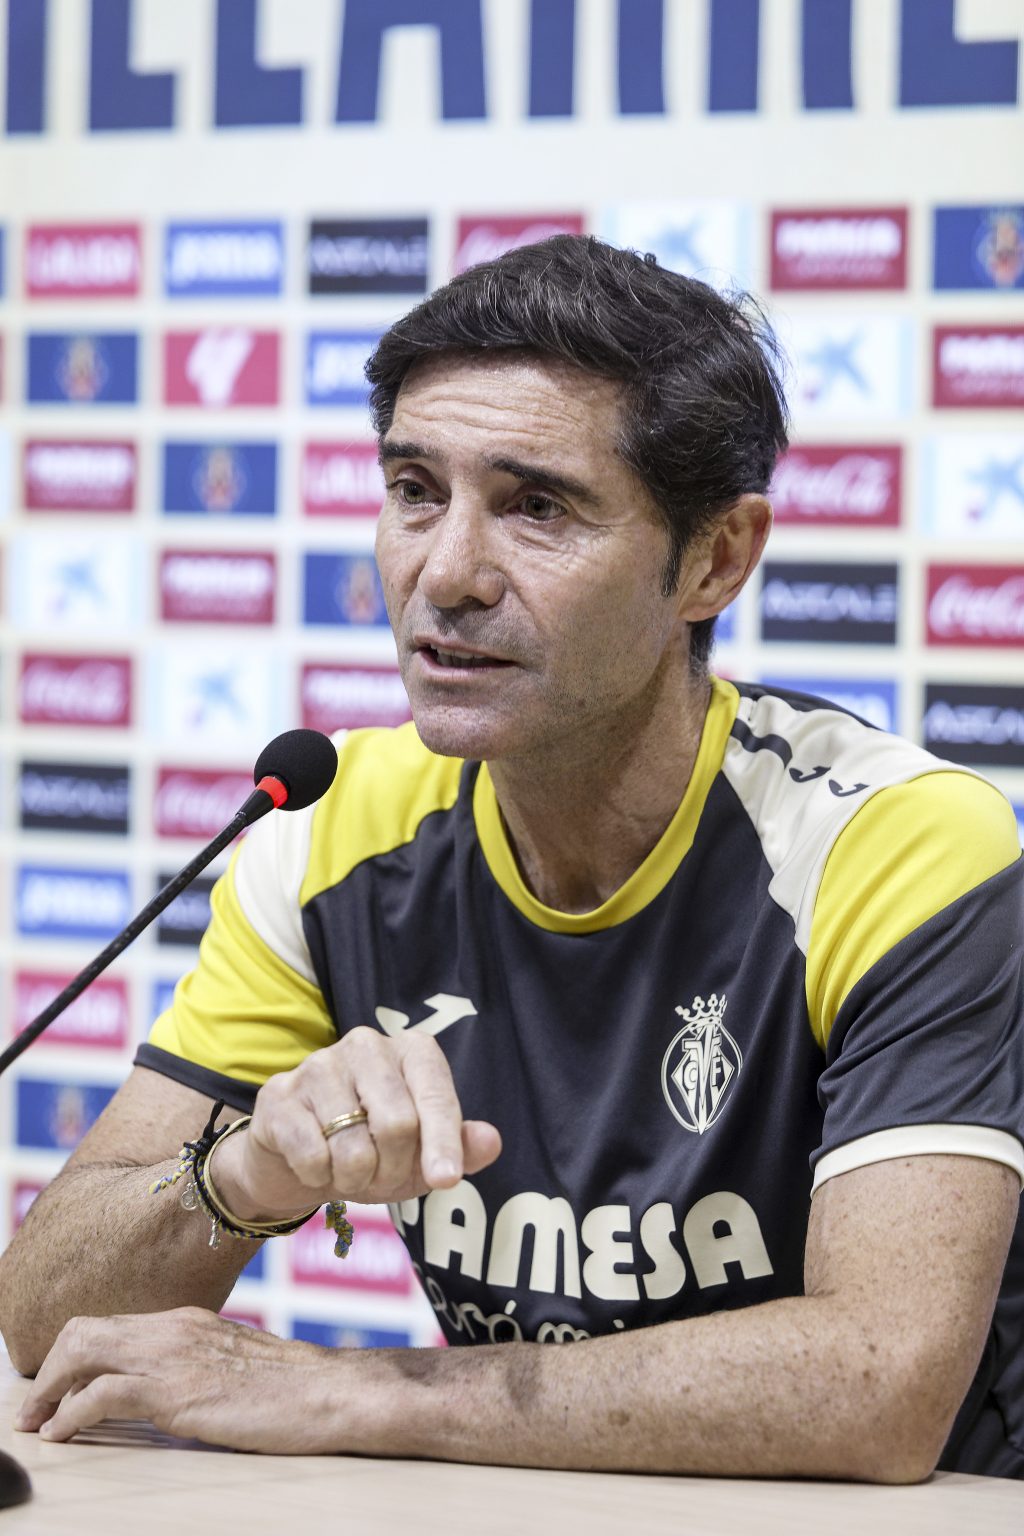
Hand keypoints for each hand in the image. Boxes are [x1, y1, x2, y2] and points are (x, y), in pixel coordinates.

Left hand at [14, 1309, 361, 1453]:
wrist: (329, 1390)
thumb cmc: (294, 1387)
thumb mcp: (236, 1365)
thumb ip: (199, 1367)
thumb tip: (173, 1390)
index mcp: (187, 1320)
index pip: (111, 1325)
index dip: (75, 1355)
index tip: (58, 1386)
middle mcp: (172, 1327)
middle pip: (84, 1330)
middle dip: (50, 1369)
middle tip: (35, 1406)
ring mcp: (171, 1354)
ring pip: (82, 1352)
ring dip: (48, 1390)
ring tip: (37, 1421)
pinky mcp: (173, 1389)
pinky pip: (100, 1394)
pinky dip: (69, 1414)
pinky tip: (62, 1434)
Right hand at [213, 1026, 501, 1221]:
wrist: (297, 1158)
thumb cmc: (374, 1150)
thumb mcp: (422, 1155)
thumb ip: (461, 1148)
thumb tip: (490, 1141)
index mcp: (412, 1050)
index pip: (435, 1097)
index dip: (443, 1142)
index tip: (446, 1180)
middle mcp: (366, 1045)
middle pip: (397, 1125)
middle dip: (394, 1171)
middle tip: (383, 1178)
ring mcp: (319, 1064)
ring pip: (353, 1147)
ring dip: (356, 1179)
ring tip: (350, 1171)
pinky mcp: (279, 1093)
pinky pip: (311, 1155)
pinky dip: (319, 1177)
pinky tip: (315, 1163)